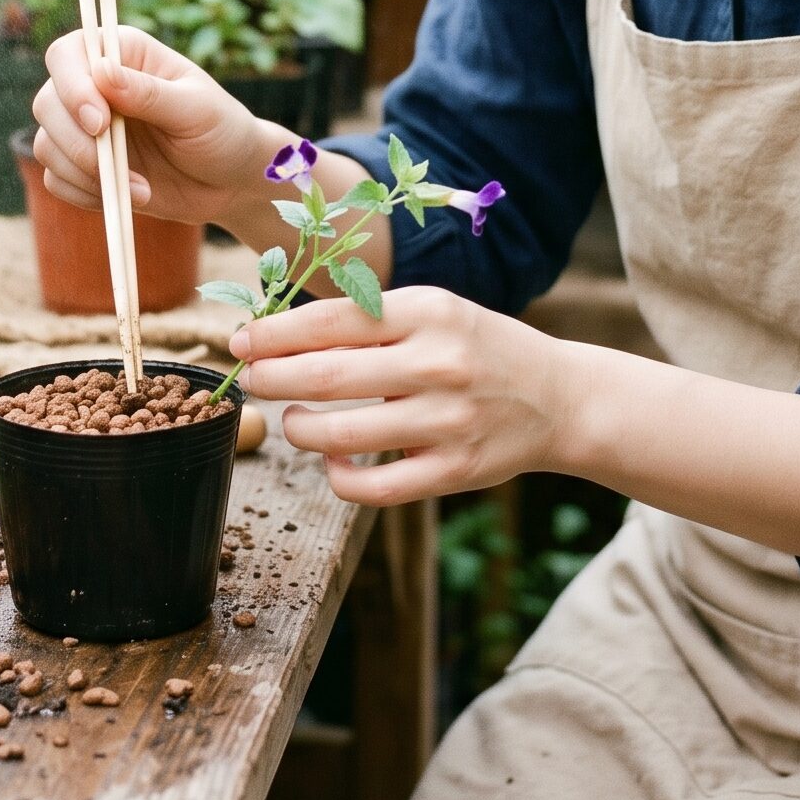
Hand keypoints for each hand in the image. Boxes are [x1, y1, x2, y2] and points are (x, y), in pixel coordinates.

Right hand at [31, 24, 276, 227]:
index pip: (68, 54)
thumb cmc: (223, 132)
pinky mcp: (85, 166)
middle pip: (47, 102)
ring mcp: (87, 128)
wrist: (231, 181)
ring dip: (85, 173)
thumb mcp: (196, 110)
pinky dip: (84, 194)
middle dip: (75, 140)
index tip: (100, 122)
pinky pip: (57, 179)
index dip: (72, 86)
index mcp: (125, 54)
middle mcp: (96, 86)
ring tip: (139, 189)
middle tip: (115, 166)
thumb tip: (102, 73)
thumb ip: (150, 94)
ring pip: (46, 144)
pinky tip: (126, 198)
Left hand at [233, 287, 569, 504]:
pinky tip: (333, 461)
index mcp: (429, 312)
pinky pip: (373, 488)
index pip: (333, 320)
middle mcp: (438, 364)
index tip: (242, 339)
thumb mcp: (434, 311)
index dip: (276, 333)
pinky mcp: (453, 471)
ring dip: (299, 428)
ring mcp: (447, 422)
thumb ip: (369, 318)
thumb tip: (281, 332)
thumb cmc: (476, 347)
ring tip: (291, 418)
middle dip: (272, 378)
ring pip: (342, 437)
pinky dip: (338, 477)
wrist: (556, 397)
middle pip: (326, 377)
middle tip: (250, 379)